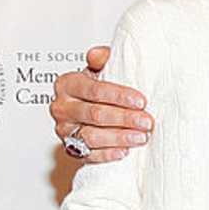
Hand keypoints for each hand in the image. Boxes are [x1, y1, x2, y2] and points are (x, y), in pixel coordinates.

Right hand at [52, 46, 152, 163]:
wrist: (88, 111)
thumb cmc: (95, 89)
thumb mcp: (99, 70)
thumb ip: (102, 59)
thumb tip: (98, 54)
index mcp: (67, 84)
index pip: (94, 90)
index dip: (119, 96)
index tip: (141, 101)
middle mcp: (62, 107)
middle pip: (95, 114)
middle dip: (124, 118)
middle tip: (146, 121)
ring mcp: (64, 130)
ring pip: (92, 136)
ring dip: (119, 137)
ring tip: (140, 137)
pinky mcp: (70, 149)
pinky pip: (89, 155)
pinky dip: (108, 154)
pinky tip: (124, 151)